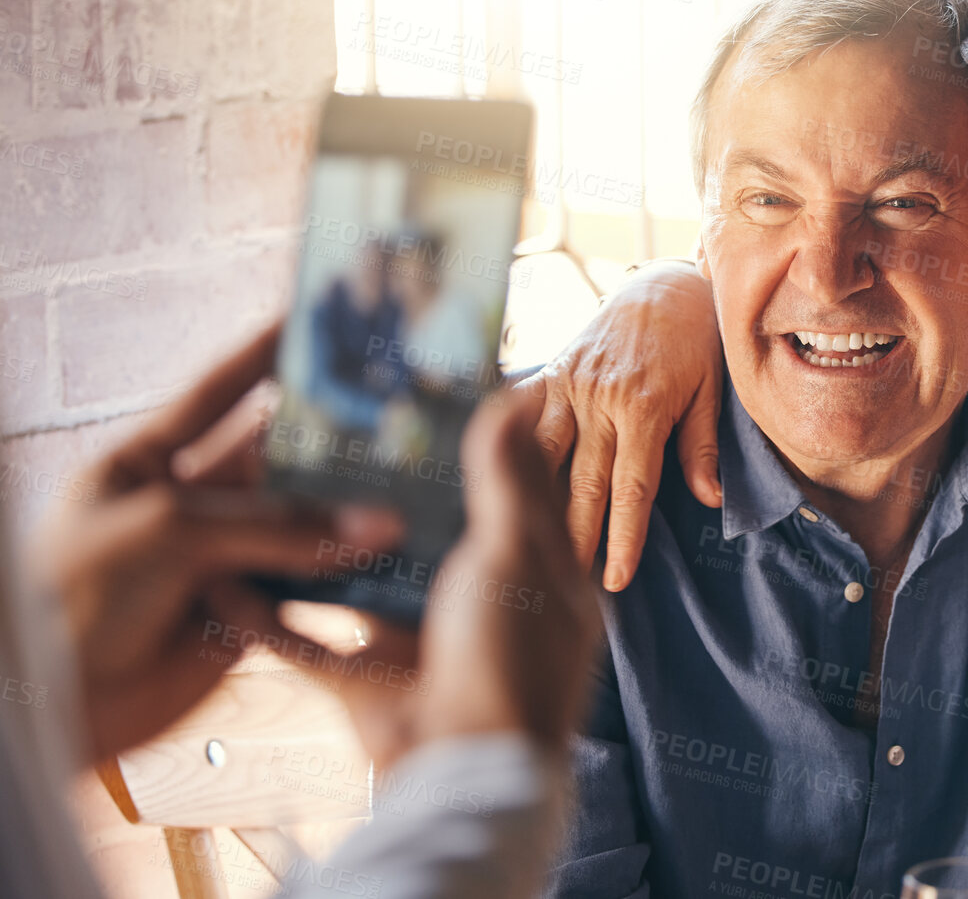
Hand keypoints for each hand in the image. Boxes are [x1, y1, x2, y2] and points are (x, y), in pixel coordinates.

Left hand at [27, 321, 402, 762]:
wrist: (50, 706)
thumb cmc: (78, 594)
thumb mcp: (173, 530)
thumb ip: (279, 526)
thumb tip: (382, 526)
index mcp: (147, 460)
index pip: (218, 391)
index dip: (266, 352)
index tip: (320, 315)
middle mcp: (188, 503)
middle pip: (275, 458)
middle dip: (333, 436)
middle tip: (402, 407)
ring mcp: (217, 560)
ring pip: (301, 526)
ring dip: (352, 512)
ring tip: (421, 481)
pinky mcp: (243, 617)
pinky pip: (307, 591)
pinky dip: (348, 581)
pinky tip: (399, 561)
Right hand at [255, 392, 602, 768]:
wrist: (464, 776)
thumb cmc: (509, 661)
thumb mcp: (512, 553)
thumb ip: (505, 479)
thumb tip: (518, 395)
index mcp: (536, 573)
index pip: (513, 490)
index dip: (481, 442)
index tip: (435, 394)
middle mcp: (481, 607)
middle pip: (428, 534)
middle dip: (384, 491)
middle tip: (336, 434)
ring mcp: (424, 646)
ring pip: (364, 585)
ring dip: (320, 548)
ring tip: (276, 492)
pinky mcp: (370, 686)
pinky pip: (312, 645)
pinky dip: (272, 618)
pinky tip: (229, 581)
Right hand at [518, 260, 722, 590]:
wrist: (662, 282)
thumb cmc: (696, 339)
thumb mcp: (712, 388)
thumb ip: (702, 445)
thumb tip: (710, 500)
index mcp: (647, 405)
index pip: (632, 487)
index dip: (623, 538)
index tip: (616, 581)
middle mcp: (602, 397)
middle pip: (583, 482)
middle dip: (575, 537)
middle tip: (564, 589)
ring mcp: (571, 384)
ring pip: (546, 456)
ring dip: (537, 505)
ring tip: (531, 552)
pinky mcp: (551, 373)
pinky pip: (528, 421)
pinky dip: (515, 456)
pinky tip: (503, 493)